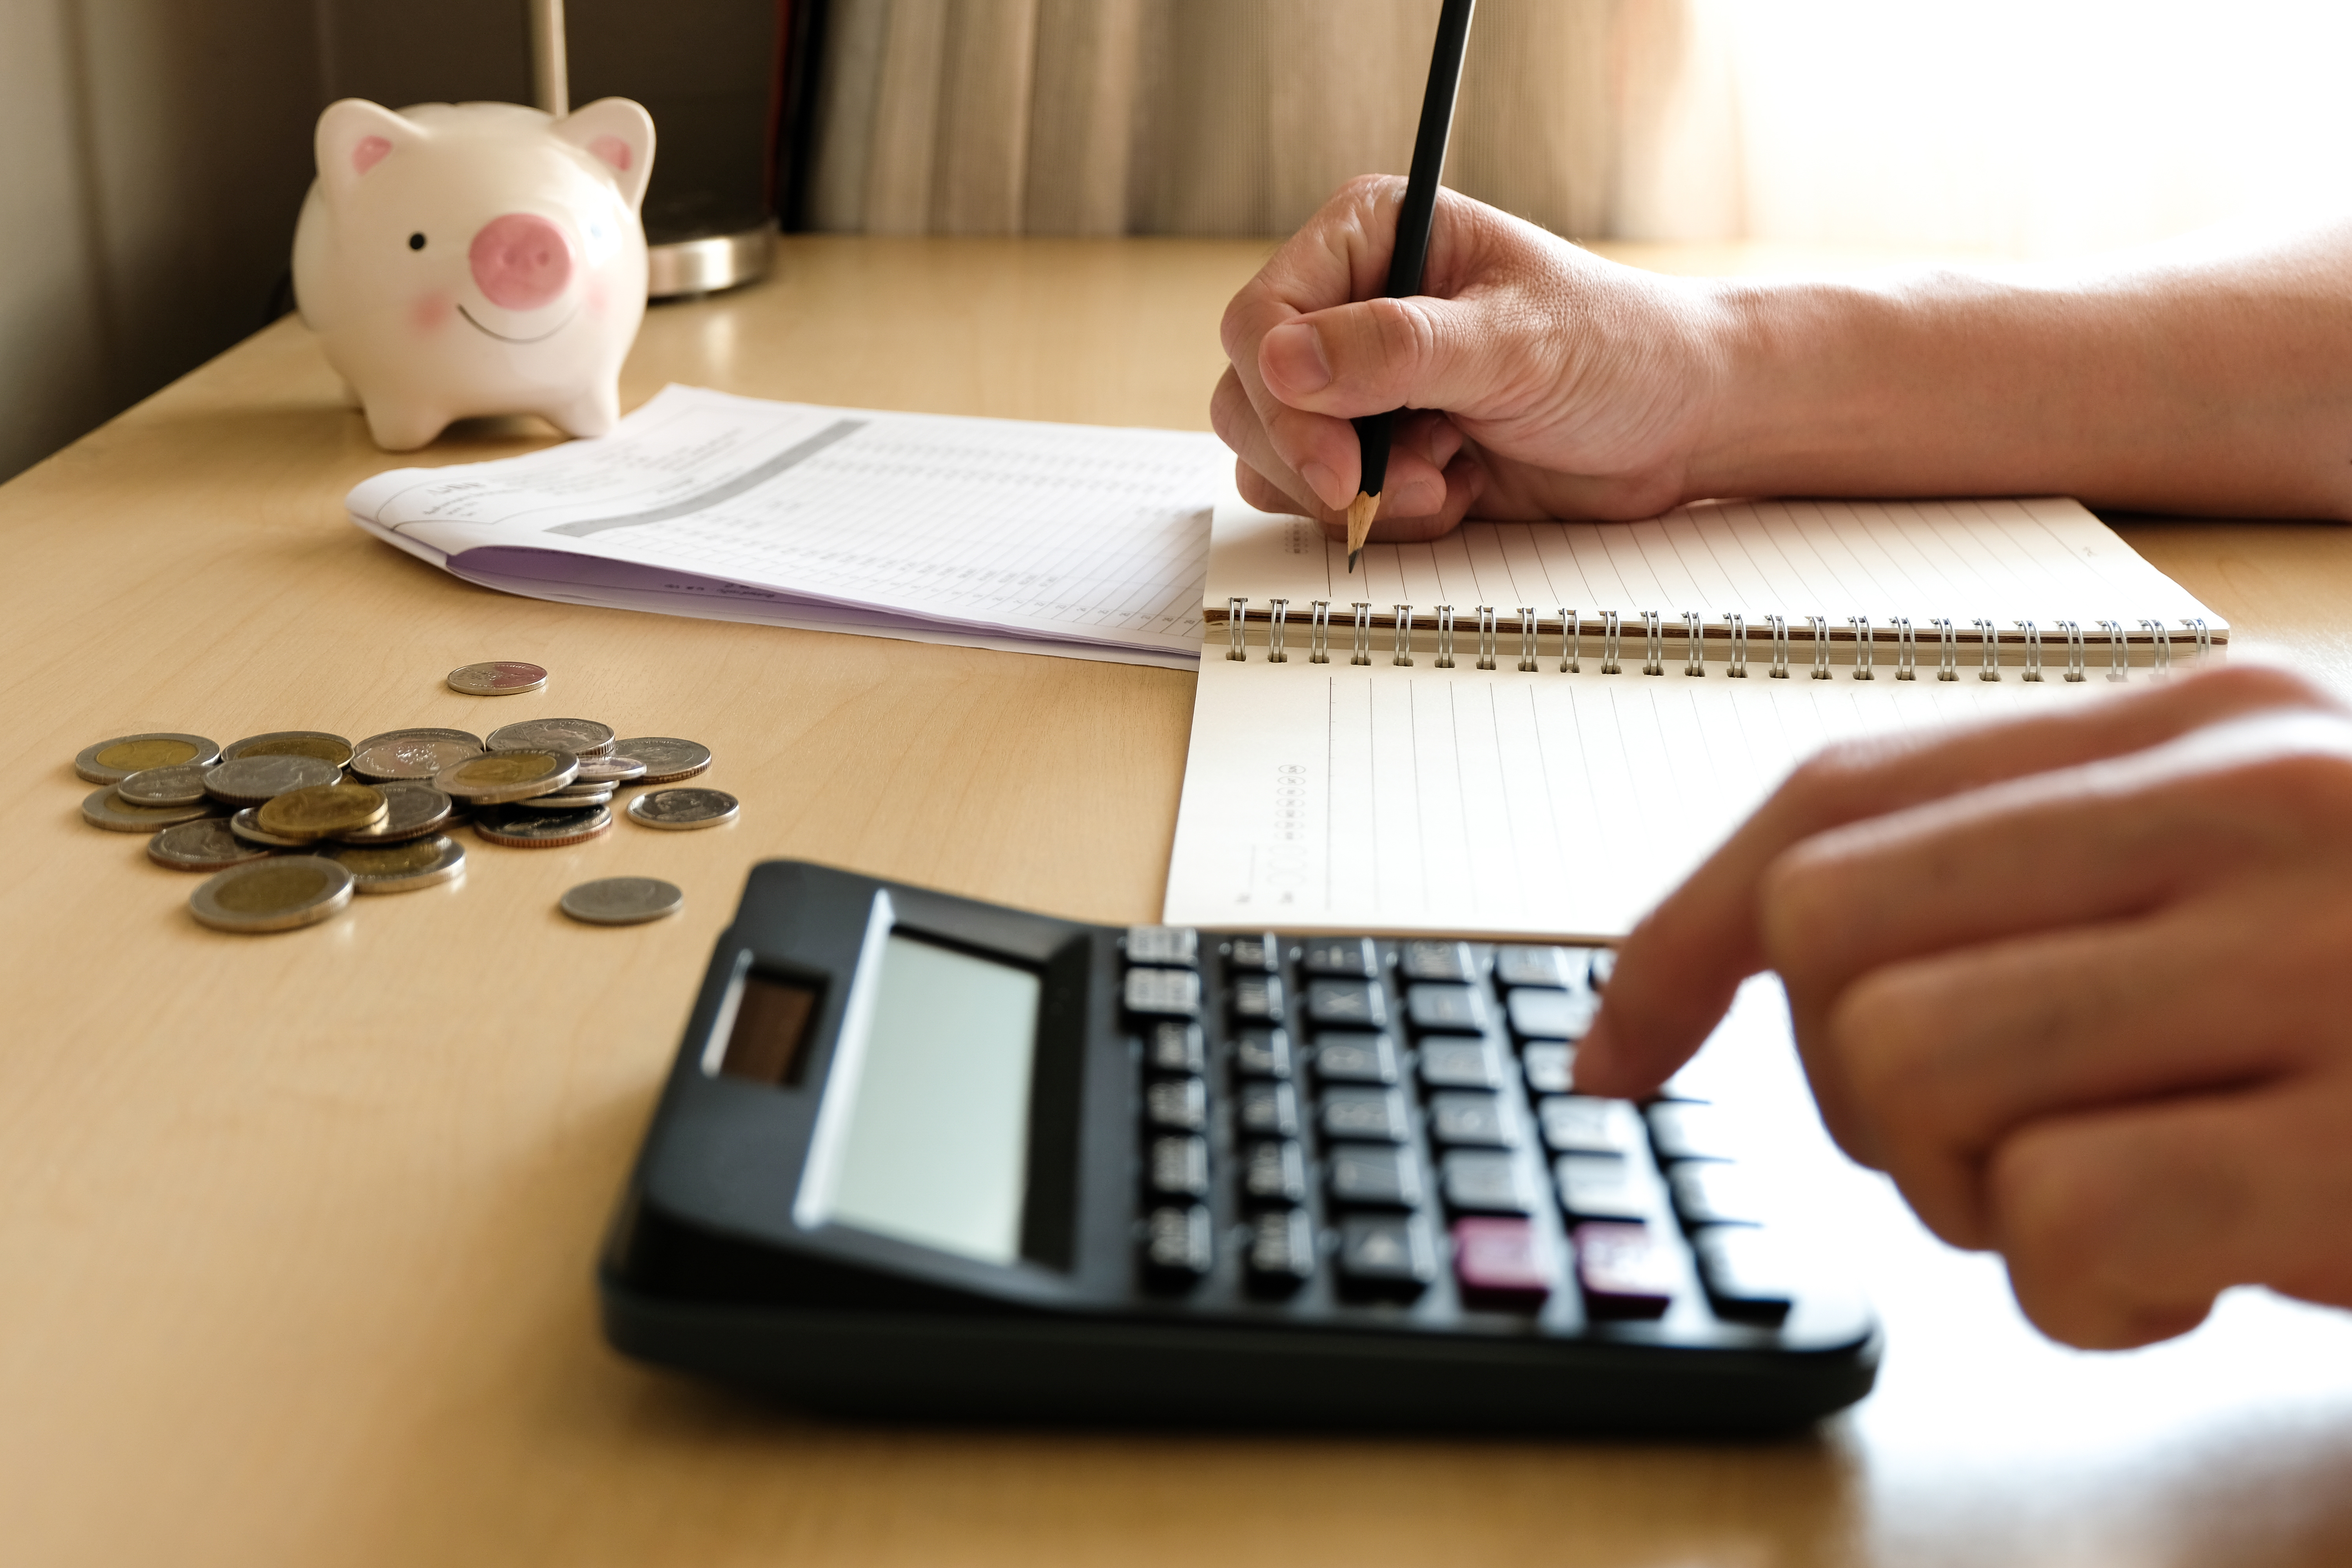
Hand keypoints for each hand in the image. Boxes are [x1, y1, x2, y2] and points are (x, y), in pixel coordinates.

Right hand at [1211, 176, 1728, 542]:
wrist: (1678, 422)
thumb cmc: (1618, 350)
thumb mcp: (1514, 342)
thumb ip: (1396, 350)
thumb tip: (1283, 361)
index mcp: (1369, 239)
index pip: (1260, 318)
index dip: (1281, 397)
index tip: (1335, 464)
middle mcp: (1348, 309)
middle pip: (1249, 395)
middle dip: (1314, 457)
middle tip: (1391, 486)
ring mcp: (1358, 388)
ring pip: (1272, 457)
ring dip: (1352, 491)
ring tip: (1443, 478)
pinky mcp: (1377, 453)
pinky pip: (1321, 503)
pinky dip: (1382, 517)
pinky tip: (1455, 491)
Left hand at [1574, 665, 2351, 1348]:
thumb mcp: (2257, 881)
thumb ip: (2043, 882)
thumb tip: (1748, 976)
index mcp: (2209, 721)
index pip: (1836, 799)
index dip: (1683, 940)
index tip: (1614, 1054)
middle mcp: (2256, 798)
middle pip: (1833, 932)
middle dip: (1852, 1086)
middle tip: (2002, 1146)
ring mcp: (2317, 959)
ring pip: (1911, 1066)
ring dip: (1972, 1192)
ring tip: (2128, 1208)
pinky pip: (2062, 1216)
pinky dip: (2089, 1296)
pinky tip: (2199, 1281)